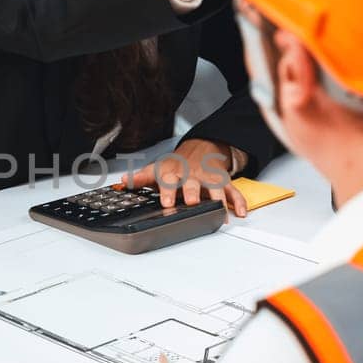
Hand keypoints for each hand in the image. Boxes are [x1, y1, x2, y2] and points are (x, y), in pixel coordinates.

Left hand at [124, 139, 248, 216]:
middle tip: (193, 202)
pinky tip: (239, 212)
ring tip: (219, 212)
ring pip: (216, 189)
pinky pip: (233, 192)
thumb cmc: (178, 164)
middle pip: (194, 185)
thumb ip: (141, 177)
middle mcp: (193, 176)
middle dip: (193, 193)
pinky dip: (238, 202)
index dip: (167, 192)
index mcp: (175, 173)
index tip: (166, 202)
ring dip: (218, 199)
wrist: (201, 149)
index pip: (169, 181)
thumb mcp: (157, 168)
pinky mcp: (224, 183)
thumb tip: (123, 181)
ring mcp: (210, 180)